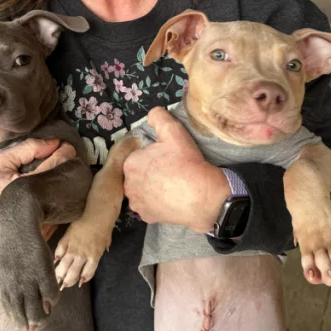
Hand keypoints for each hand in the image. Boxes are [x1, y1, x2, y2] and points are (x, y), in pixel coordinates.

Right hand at [0, 138, 76, 255]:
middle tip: (61, 161)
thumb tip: (55, 142)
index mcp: (28, 186)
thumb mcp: (0, 164)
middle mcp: (40, 206)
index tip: (63, 147)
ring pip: (70, 197)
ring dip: (65, 185)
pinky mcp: (46, 232)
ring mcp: (45, 221)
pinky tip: (49, 195)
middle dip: (67, 168)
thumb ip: (28, 149)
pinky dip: (60, 201)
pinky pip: (63, 211)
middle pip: (70, 180)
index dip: (65, 152)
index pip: (60, 162)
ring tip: (53, 178)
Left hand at [123, 107, 229, 233]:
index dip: (154, 154)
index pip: (138, 155)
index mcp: (130, 163)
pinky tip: (171, 198)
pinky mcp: (147, 217)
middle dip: (150, 171)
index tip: (168, 157)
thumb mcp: (175, 132)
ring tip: (172, 185)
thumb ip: (159, 117)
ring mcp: (136, 203)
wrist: (203, 197)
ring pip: (142, 190)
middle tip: (171, 170)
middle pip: (138, 173)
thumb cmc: (187, 164)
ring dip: (152, 187)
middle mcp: (127, 184)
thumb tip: (152, 113)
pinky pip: (149, 206)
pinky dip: (158, 202)